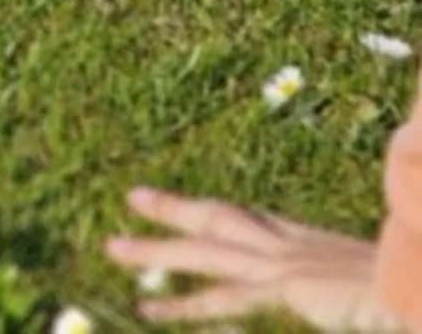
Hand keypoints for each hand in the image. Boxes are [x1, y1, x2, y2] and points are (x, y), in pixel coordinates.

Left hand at [106, 188, 399, 327]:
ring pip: (208, 249)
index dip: (217, 212)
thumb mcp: (369, 290)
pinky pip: (226, 296)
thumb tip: (317, 293)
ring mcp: (289, 263)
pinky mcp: (288, 285)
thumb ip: (339, 288)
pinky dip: (186, 304)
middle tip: (133, 198)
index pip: (253, 220)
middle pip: (222, 218)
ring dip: (159, 250)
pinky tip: (146, 308)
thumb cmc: (409, 284)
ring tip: (113, 249)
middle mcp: (296, 246)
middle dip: (176, 210)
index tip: (191, 207)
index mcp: (315, 245)